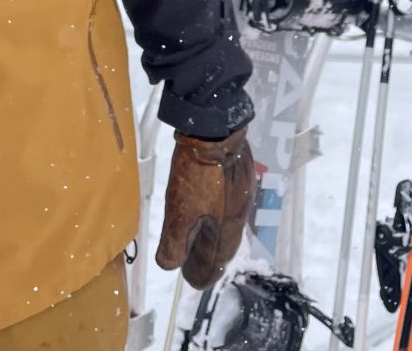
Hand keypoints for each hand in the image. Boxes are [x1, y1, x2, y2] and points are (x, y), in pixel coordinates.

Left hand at [154, 126, 253, 288]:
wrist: (214, 130)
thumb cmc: (197, 174)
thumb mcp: (180, 211)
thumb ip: (175, 242)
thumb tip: (170, 266)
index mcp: (227, 226)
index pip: (217, 261)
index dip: (203, 273)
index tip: (193, 281)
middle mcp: (240, 213)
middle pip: (225, 245)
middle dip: (209, 258)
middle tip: (194, 266)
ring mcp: (242, 194)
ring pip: (227, 225)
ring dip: (213, 238)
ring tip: (199, 243)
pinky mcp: (239, 177)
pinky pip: (229, 208)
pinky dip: (217, 219)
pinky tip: (209, 212)